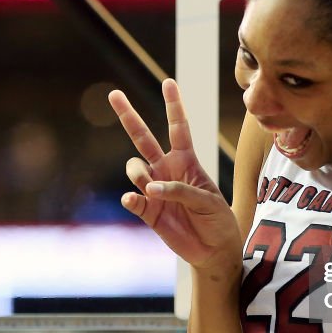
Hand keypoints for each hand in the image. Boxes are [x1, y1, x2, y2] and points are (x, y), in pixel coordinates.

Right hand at [108, 79, 241, 268]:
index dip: (174, 105)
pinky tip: (134, 199)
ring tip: (152, 188)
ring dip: (139, 173)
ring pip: (135, 168)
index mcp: (186, 161)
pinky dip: (132, 198)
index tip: (169, 82)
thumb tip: (151, 188)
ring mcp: (154, 190)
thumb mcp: (208, 200)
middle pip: (143, 137)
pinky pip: (133, 199)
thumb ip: (181, 190)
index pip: (178, 128)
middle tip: (114, 94)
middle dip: (129, 116)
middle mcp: (166, 170)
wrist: (213, 250)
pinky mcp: (147, 211)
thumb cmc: (217, 219)